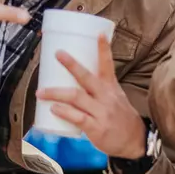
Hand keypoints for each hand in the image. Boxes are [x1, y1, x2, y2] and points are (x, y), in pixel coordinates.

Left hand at [37, 40, 146, 157]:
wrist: (134, 140)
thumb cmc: (120, 117)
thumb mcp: (115, 97)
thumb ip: (96, 90)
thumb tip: (70, 82)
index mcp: (111, 87)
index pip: (108, 64)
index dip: (104, 48)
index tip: (99, 33)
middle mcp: (106, 96)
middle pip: (87, 77)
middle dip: (71, 64)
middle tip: (58, 53)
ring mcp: (101, 111)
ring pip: (76, 97)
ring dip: (56, 92)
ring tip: (40, 91)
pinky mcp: (96, 128)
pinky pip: (78, 118)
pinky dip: (64, 112)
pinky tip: (53, 108)